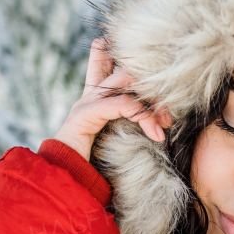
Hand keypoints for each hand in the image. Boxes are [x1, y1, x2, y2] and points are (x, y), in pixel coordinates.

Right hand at [53, 37, 173, 161]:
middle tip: (167, 114)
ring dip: (152, 100)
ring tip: (165, 122)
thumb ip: (134, 125)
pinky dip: (144, 118)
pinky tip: (156, 134)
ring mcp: (87, 102)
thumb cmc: (92, 165)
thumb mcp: (119, 140)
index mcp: (96, 98)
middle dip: (153, 83)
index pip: (106, 59)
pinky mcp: (86, 113)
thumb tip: (163, 123)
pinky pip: (123, 105)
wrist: (66, 178)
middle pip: (123, 65)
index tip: (156, 69)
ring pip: (127, 78)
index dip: (125, 55)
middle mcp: (91, 95)